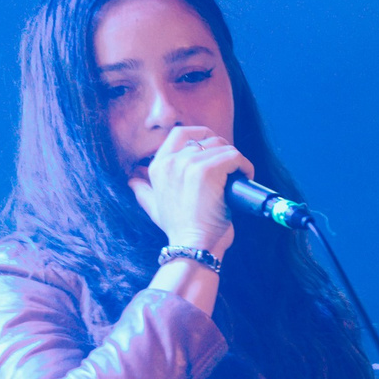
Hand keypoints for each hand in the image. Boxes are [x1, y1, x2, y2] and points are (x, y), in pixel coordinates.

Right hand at [128, 126, 242, 256]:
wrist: (192, 245)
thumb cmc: (180, 229)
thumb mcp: (153, 207)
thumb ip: (143, 192)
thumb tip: (132, 181)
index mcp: (158, 166)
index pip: (180, 133)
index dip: (201, 135)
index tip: (215, 148)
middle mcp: (172, 161)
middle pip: (206, 138)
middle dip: (222, 149)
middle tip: (231, 167)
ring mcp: (189, 164)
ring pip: (223, 147)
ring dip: (235, 160)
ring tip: (239, 176)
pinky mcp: (208, 171)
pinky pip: (234, 156)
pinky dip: (245, 166)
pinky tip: (246, 177)